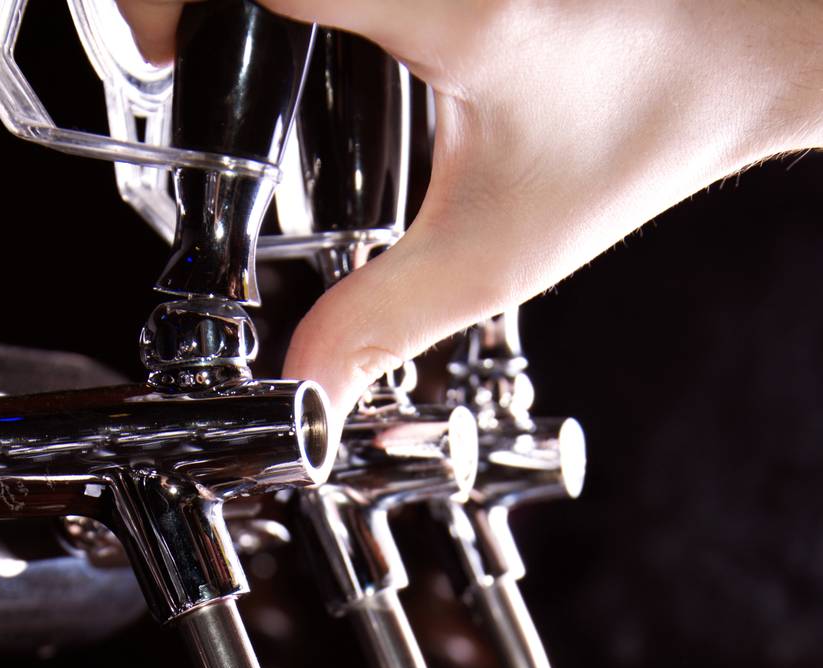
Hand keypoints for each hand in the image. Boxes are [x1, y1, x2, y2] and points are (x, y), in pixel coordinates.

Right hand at [119, 0, 822, 414]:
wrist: (747, 33)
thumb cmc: (648, 118)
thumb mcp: (498, 250)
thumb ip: (381, 322)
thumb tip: (303, 386)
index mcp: (446, 4)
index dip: (167, 1)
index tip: (164, 57)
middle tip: (183, 45)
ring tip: (228, 29)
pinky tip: (304, 17)